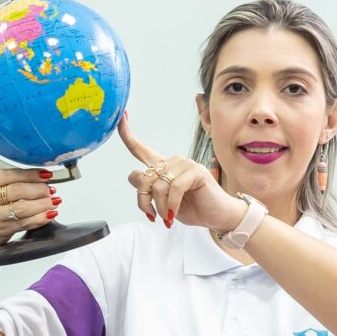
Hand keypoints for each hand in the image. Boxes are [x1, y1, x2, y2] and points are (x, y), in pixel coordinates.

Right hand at [0, 167, 59, 253]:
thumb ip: (11, 182)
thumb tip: (41, 179)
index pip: (11, 175)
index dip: (31, 174)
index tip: (46, 175)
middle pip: (18, 190)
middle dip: (39, 189)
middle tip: (50, 190)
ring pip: (22, 208)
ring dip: (42, 204)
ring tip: (54, 201)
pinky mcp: (2, 229)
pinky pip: (25, 223)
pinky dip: (40, 218)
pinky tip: (49, 214)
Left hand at [117, 113, 243, 233]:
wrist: (216, 216)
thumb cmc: (192, 207)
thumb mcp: (163, 201)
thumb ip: (147, 189)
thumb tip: (132, 174)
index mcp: (163, 167)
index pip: (140, 150)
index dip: (128, 135)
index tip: (120, 118)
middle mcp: (172, 162)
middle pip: (143, 178)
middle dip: (143, 201)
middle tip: (152, 216)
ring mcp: (185, 164)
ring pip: (157, 186)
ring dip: (160, 207)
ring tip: (168, 216)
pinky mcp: (196, 172)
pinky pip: (174, 189)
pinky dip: (171, 205)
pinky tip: (174, 213)